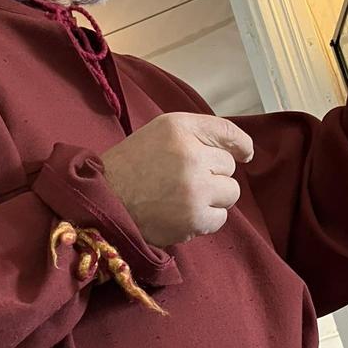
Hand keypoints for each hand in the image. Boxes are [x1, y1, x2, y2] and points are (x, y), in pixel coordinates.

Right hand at [101, 112, 253, 247]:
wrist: (103, 201)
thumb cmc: (131, 166)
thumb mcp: (159, 132)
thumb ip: (196, 134)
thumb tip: (241, 151)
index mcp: (179, 128)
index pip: (227, 131)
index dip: (240, 144)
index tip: (244, 153)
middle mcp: (190, 154)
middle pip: (228, 166)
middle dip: (212, 174)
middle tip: (183, 180)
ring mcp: (195, 188)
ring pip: (230, 192)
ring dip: (213, 197)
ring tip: (184, 198)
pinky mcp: (194, 217)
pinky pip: (220, 217)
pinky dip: (205, 219)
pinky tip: (181, 214)